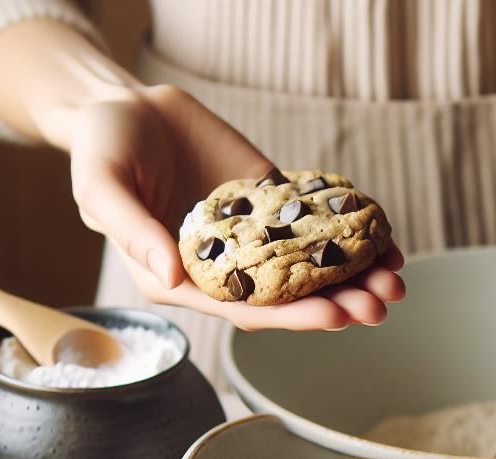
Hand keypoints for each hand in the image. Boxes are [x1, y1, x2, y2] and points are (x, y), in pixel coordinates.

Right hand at [68, 87, 404, 329]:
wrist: (122, 105)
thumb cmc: (100, 151)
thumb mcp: (101, 188)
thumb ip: (133, 233)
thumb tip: (172, 276)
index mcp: (182, 279)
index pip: (246, 309)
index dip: (292, 315)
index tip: (336, 316)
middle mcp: (223, 266)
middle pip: (289, 295)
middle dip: (338, 301)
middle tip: (381, 303)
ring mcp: (252, 234)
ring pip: (309, 263)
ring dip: (354, 274)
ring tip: (395, 278)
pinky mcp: (270, 199)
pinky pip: (313, 220)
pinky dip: (348, 230)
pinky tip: (383, 237)